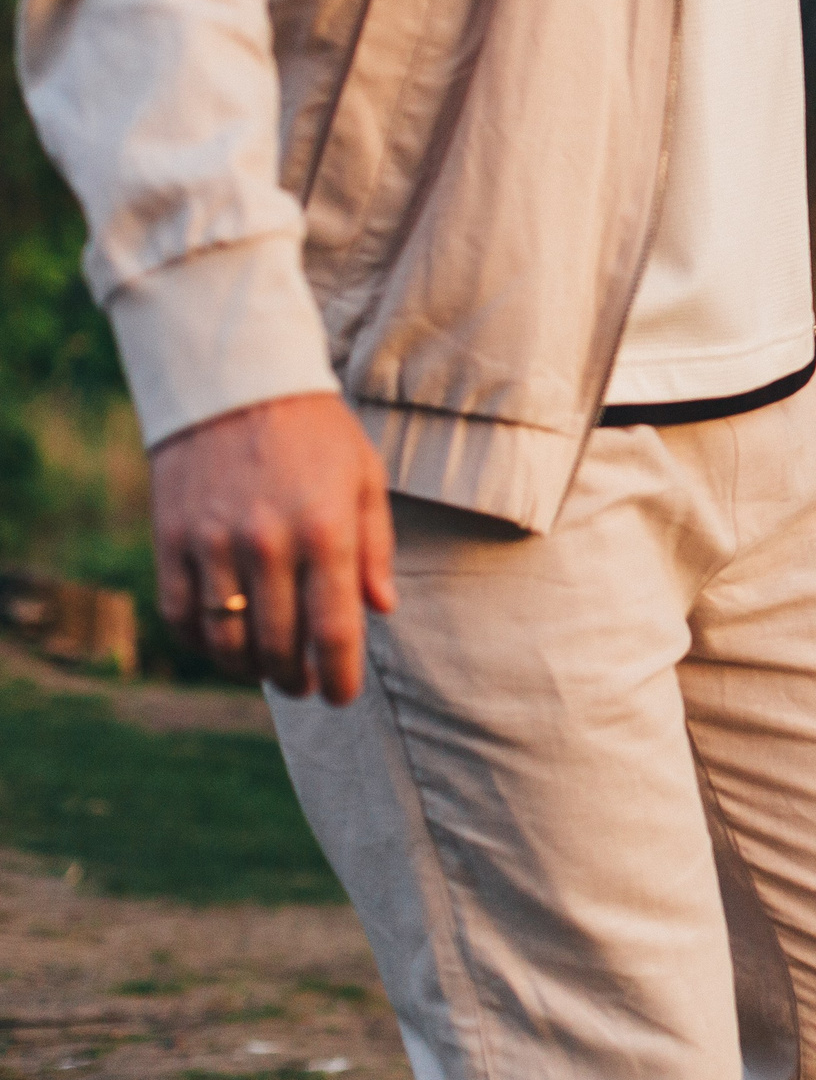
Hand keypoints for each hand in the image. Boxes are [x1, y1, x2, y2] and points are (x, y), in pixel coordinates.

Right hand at [150, 392, 396, 703]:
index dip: (338, 676)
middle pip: (277, 645)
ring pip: (225, 640)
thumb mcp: (365, 479)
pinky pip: (180, 614)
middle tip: (304, 684)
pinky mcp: (171, 540)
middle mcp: (267, 544)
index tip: (340, 696)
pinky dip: (200, 643)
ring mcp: (213, 544)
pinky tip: (221, 646)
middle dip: (294, 677)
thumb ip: (375, 549)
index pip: (333, 631)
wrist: (235, 382)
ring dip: (247, 669)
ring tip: (266, 670)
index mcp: (325, 532)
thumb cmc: (315, 433)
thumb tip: (381, 610)